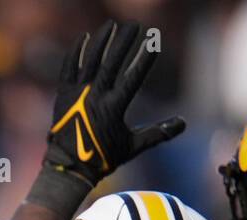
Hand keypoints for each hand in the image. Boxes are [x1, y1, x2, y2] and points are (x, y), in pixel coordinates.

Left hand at [44, 20, 183, 186]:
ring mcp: (76, 94)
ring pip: (90, 61)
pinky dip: (76, 53)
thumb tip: (183, 123)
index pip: (134, 77)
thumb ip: (158, 133)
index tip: (154, 41)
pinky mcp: (62, 95)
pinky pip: (69, 68)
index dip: (145, 58)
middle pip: (111, 63)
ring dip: (101, 41)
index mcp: (113, 108)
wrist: (68, 168)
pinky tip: (85, 38)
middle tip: (134, 25)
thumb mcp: (132, 147)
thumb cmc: (102, 159)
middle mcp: (94, 97)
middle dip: (124, 42)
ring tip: (112, 25)